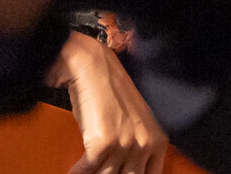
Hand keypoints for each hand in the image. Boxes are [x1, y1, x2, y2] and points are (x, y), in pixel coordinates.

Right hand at [47, 31, 167, 173]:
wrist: (92, 67)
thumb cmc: (109, 90)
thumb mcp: (133, 121)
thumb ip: (135, 146)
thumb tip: (122, 168)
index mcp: (157, 140)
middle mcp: (144, 144)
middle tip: (101, 171)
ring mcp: (124, 145)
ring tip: (86, 172)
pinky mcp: (102, 145)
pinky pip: (87, 170)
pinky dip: (76, 173)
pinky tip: (73, 172)